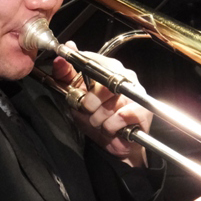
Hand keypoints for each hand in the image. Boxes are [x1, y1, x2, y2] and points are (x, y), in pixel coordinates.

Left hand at [51, 42, 152, 166]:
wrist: (114, 142)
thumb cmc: (97, 117)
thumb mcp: (75, 96)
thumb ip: (66, 76)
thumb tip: (59, 58)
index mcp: (109, 67)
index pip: (91, 60)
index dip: (78, 73)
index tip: (74, 86)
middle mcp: (125, 75)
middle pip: (102, 83)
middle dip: (89, 103)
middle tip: (89, 110)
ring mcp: (136, 92)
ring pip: (110, 103)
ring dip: (99, 118)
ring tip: (100, 122)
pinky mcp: (142, 110)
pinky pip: (120, 116)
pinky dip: (110, 126)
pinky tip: (111, 128)